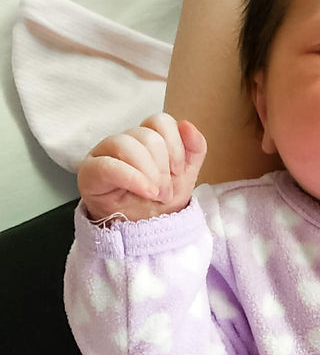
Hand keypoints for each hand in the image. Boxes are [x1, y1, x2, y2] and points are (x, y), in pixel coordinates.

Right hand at [77, 113, 206, 222]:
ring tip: (155, 196)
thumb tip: (187, 125)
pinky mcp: (89, 172)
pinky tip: (147, 192)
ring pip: (126, 144)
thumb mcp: (186, 176)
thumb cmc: (159, 203)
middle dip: (163, 169)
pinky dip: (133, 178)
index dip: (175, 145)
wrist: (144, 233)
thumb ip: (194, 149)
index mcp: (145, 138)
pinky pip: (109, 165)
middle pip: (146, 136)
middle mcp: (123, 141)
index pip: (160, 121)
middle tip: (165, 193)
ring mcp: (103, 154)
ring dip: (149, 174)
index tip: (178, 171)